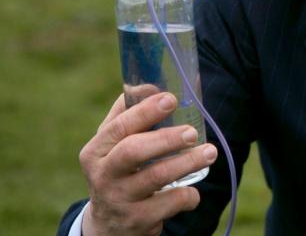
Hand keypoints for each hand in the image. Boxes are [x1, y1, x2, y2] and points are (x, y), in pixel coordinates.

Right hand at [78, 93, 217, 235]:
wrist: (109, 224)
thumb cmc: (117, 170)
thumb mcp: (112, 145)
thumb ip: (127, 114)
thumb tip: (150, 84)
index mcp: (96, 151)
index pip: (119, 127)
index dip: (145, 112)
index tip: (171, 99)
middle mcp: (103, 175)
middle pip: (133, 152)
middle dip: (166, 138)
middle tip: (193, 132)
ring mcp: (119, 199)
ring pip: (155, 177)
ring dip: (186, 163)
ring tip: (209, 152)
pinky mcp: (137, 220)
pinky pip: (169, 204)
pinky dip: (187, 195)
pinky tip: (194, 191)